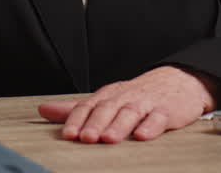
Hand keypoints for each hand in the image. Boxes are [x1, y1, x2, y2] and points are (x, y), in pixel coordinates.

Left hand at [37, 66, 218, 143]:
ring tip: (109, 139)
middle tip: (86, 138)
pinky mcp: (166, 110)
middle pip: (108, 109)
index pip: (88, 106)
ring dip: (119, 126)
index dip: (78, 120)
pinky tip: (143, 135)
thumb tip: (44, 110)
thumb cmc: (137, 95)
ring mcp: (145, 103)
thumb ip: (76, 108)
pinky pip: (158, 118)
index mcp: (108, 96)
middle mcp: (124, 98)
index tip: (68, 134)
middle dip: (96, 124)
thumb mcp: (106, 99)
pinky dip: (150, 126)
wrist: (177, 81)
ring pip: (130, 113)